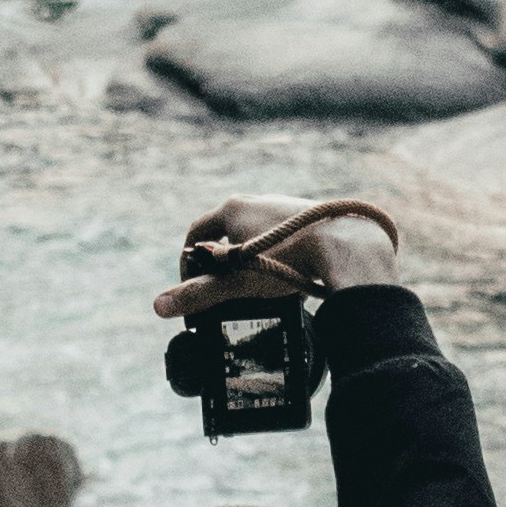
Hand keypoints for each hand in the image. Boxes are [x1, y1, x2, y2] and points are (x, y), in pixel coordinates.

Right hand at [154, 193, 401, 317]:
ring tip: (256, 286)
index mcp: (232, 209)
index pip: (196, 232)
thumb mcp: (238, 282)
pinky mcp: (307, 215)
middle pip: (226, 232)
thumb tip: (159, 306)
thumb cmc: (289, 260)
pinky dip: (276, 254)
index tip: (194, 284)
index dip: (189, 259)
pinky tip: (287, 274)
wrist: (346, 246)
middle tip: (225, 289)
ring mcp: (283, 205)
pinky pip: (281, 235)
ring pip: (255, 233)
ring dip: (250, 258)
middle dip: (222, 262)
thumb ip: (199, 294)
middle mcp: (255, 200)